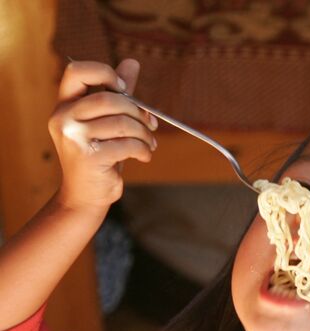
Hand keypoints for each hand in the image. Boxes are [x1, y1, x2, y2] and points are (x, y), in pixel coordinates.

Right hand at [49, 59, 156, 215]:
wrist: (86, 194)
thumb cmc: (98, 154)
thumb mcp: (105, 121)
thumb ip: (117, 92)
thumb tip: (132, 63)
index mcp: (65, 103)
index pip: (78, 70)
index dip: (105, 72)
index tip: (125, 89)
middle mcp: (63, 117)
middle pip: (109, 98)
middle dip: (138, 111)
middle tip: (150, 126)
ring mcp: (73, 137)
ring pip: (122, 122)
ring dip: (144, 134)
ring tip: (149, 144)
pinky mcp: (89, 157)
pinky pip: (127, 145)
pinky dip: (143, 150)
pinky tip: (144, 156)